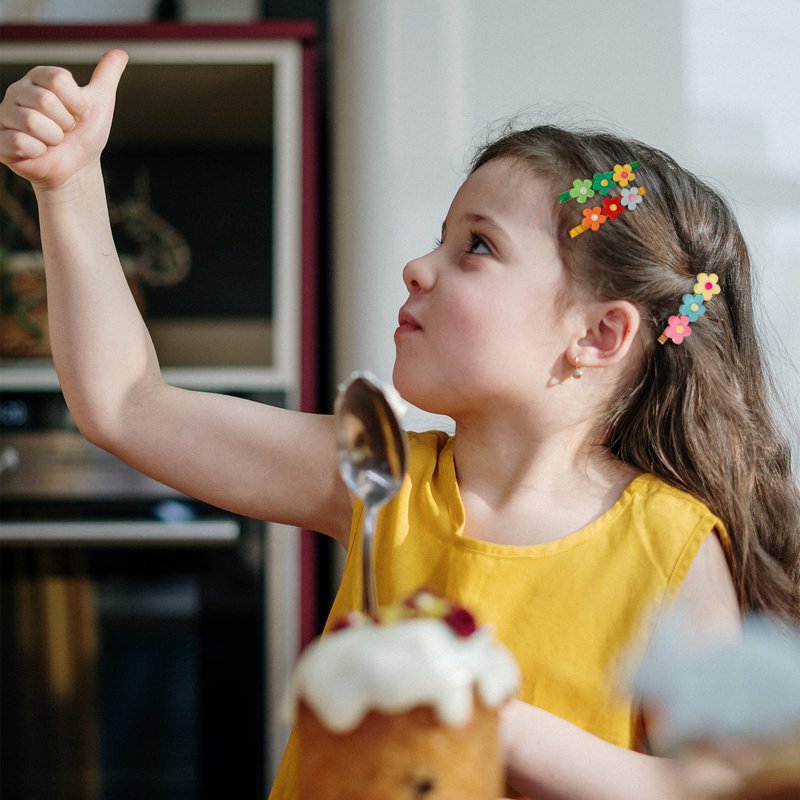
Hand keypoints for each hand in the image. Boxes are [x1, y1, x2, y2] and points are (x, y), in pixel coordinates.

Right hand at [0, 49, 127, 189]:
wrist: (77, 168)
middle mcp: (17, 91)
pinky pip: (20, 143)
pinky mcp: (0, 140)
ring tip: (52, 141)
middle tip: (65, 130)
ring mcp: (5, 115)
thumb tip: (121, 52)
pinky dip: (38, 152)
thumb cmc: (85, 134)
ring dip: (53, 139)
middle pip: (46, 101)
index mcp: (38, 77)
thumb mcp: (100, 103)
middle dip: (66, 123)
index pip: (58, 79)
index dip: (76, 103)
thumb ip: (107, 76)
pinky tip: (39, 152)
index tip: (78, 113)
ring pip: (32, 121)